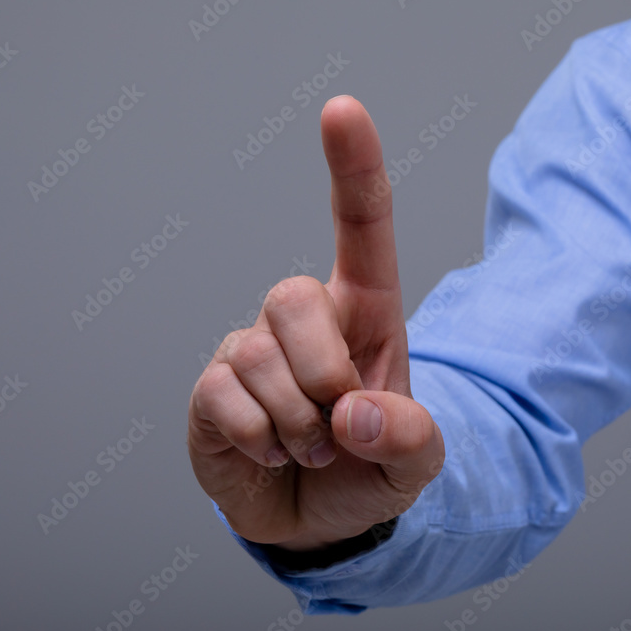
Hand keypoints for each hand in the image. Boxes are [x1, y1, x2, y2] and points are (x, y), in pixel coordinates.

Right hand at [188, 96, 443, 550]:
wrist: (317, 520)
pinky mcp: (212, 390)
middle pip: (293, 294)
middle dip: (323, 374)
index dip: (352, 168)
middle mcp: (303, 321)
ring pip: (259, 354)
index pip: (360, 227)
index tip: (340, 110)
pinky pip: (225, 397)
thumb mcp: (417, 466)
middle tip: (338, 431)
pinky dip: (260, 441)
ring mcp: (251, 350)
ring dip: (296, 426)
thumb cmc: (370, 470)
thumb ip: (411, 439)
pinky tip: (270, 453)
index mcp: (363, 315)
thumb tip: (354, 414)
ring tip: (310, 452)